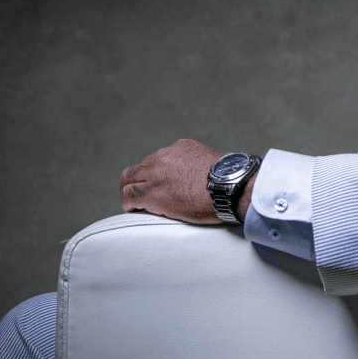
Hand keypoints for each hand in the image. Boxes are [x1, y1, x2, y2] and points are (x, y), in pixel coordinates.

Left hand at [117, 139, 239, 223]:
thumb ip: (201, 165)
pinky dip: (129, 204)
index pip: (158, 159)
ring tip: (134, 204)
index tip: (160, 185)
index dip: (155, 174)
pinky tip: (134, 210)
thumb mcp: (213, 161)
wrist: (229, 187)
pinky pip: (130, 196)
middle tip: (141, 194)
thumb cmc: (229, 180)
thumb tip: (203, 177)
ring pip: (128, 179)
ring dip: (129, 191)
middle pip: (140, 167)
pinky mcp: (153, 193)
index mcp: (180, 148)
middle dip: (138, 180)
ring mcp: (156, 174)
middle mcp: (164, 157)